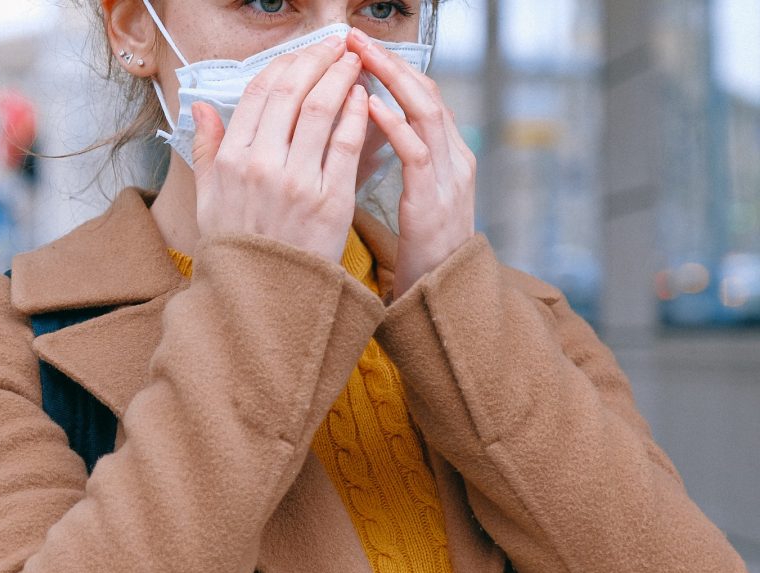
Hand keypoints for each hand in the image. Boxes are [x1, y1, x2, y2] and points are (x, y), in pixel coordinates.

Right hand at [190, 37, 368, 263]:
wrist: (263, 300)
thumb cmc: (238, 251)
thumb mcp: (207, 200)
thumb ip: (205, 150)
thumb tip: (200, 107)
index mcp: (230, 161)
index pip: (258, 93)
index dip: (285, 64)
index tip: (303, 52)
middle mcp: (260, 165)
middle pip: (291, 91)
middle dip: (317, 58)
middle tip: (336, 44)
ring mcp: (297, 182)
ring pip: (322, 109)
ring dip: (341, 76)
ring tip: (354, 62)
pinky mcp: (330, 200)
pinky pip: (346, 143)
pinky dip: (357, 113)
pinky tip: (364, 98)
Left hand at [347, 27, 475, 296]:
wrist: (443, 298)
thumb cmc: (420, 249)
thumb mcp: (413, 196)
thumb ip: (400, 161)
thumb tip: (365, 128)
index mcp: (447, 155)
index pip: (420, 95)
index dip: (391, 67)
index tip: (356, 47)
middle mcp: (454, 158)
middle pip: (425, 93)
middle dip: (389, 61)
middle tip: (354, 37)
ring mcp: (449, 178)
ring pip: (426, 113)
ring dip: (391, 80)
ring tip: (359, 56)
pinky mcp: (435, 202)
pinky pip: (417, 154)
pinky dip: (393, 126)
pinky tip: (369, 107)